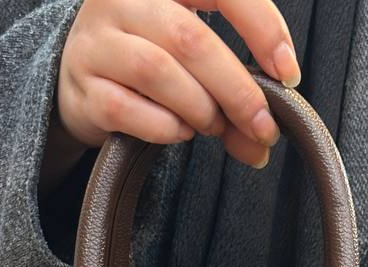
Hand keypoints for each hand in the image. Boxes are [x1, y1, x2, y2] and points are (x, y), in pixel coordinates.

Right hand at [56, 0, 300, 167]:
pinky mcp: (81, 89)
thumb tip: (264, 137)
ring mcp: (95, 42)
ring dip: (200, 109)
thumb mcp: (192, 52)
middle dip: (236, 90)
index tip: (287, 72)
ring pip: (158, 72)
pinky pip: (128, 110)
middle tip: (261, 125)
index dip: (261, 27)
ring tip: (214, 126)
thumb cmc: (148, 57)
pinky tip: (179, 131)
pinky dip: (165, 128)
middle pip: (191, 39)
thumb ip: (231, 84)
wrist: (80, 79)